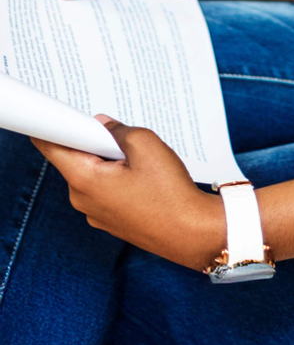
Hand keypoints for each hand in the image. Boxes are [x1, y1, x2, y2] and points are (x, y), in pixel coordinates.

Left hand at [33, 120, 224, 269]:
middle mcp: (82, 199)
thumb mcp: (146, 145)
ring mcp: (95, 213)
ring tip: (139, 159)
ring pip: (91, 174)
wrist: (190, 233)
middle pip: (74, 159)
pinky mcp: (109, 220)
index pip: (52, 147)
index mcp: (84, 180)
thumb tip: (104, 126)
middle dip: (93, 141)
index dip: (53, 125)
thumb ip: (118, 130)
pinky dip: (115, 178)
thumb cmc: (168, 193)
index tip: (57, 111)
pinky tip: (142, 177)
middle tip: (119, 134)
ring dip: (107, 160)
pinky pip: (104, 190)